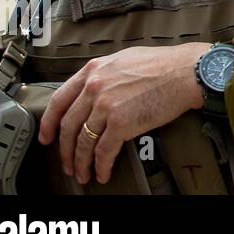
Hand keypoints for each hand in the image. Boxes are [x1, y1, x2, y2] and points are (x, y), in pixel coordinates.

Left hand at [36, 42, 210, 184]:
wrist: (186, 72)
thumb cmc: (164, 64)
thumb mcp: (124, 59)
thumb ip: (105, 74)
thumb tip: (96, 92)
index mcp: (93, 71)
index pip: (58, 101)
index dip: (48, 123)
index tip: (46, 137)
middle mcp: (94, 87)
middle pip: (68, 127)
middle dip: (65, 151)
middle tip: (67, 163)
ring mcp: (106, 106)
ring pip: (83, 142)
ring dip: (81, 163)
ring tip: (83, 174)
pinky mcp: (121, 123)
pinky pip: (103, 151)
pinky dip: (100, 166)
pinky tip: (102, 172)